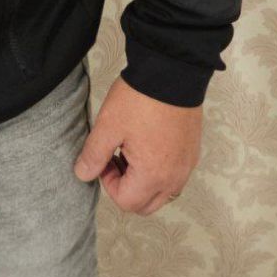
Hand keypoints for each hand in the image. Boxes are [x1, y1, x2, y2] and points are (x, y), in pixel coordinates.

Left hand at [73, 74, 201, 214]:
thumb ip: (94, 155)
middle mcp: (175, 177)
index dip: (108, 183)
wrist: (172, 71)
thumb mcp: (108, 125)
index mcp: (153, 176)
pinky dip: (159, 170)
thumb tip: (83, 174)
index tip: (105, 158)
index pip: (126, 202)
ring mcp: (187, 165)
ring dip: (143, 181)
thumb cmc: (141, 99)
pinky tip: (149, 142)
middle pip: (146, 204)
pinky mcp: (193, 151)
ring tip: (132, 148)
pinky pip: (175, 175)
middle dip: (126, 188)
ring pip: (162, 192)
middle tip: (116, 157)